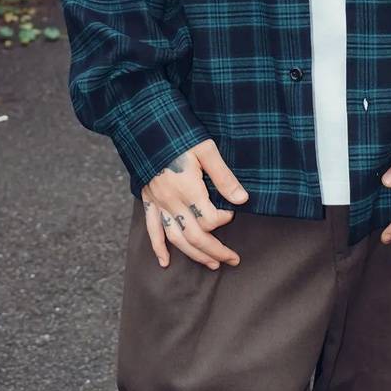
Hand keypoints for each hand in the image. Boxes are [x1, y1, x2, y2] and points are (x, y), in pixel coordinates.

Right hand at [141, 138, 248, 270]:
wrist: (147, 125)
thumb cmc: (180, 134)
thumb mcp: (206, 149)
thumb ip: (224, 177)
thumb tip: (243, 199)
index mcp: (188, 189)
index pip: (210, 219)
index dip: (224, 220)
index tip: (232, 213)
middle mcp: (172, 201)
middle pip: (195, 237)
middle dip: (216, 251)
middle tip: (233, 259)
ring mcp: (158, 203)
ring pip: (176, 239)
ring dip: (194, 255)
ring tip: (211, 264)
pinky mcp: (149, 200)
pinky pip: (152, 229)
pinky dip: (158, 247)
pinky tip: (165, 262)